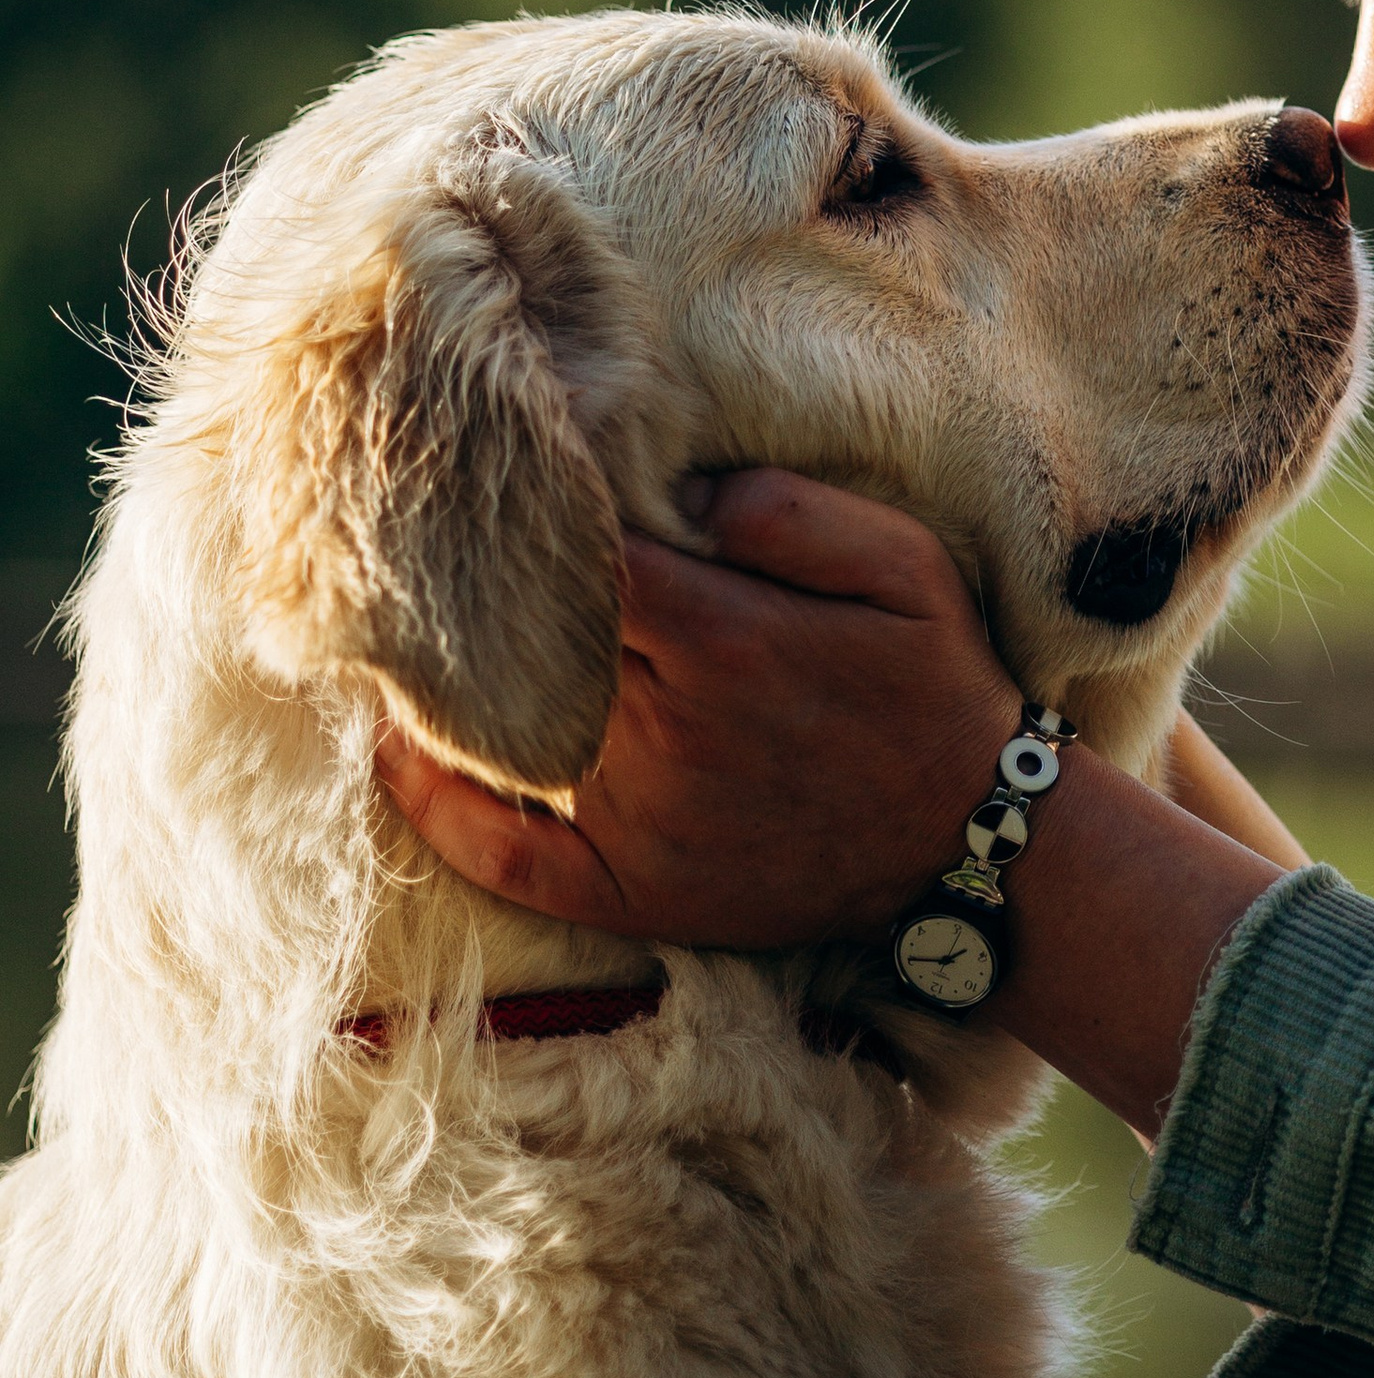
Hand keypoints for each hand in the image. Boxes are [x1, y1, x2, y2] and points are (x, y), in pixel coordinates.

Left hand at [375, 469, 1014, 948]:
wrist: (970, 843)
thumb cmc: (934, 690)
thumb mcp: (908, 568)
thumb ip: (798, 512)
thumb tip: (685, 488)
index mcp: (723, 638)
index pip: (578, 559)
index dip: (533, 521)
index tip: (505, 489)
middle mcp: (667, 731)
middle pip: (527, 637)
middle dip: (483, 593)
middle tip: (427, 548)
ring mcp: (641, 818)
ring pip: (502, 731)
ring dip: (450, 682)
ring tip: (403, 628)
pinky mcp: (631, 888)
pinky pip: (504, 856)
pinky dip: (437, 808)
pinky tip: (398, 753)